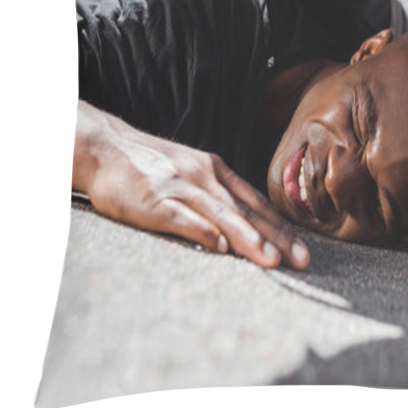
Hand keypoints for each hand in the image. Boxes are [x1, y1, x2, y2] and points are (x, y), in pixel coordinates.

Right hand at [74, 103, 309, 268]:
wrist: (104, 147)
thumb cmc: (150, 165)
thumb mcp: (191, 171)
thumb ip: (216, 194)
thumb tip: (247, 223)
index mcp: (215, 170)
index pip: (256, 203)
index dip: (281, 227)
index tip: (303, 251)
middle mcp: (203, 176)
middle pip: (247, 211)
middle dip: (278, 238)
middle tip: (303, 261)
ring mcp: (179, 186)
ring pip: (221, 214)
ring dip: (248, 238)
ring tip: (271, 259)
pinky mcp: (152, 198)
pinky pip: (180, 216)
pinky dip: (200, 230)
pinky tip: (217, 247)